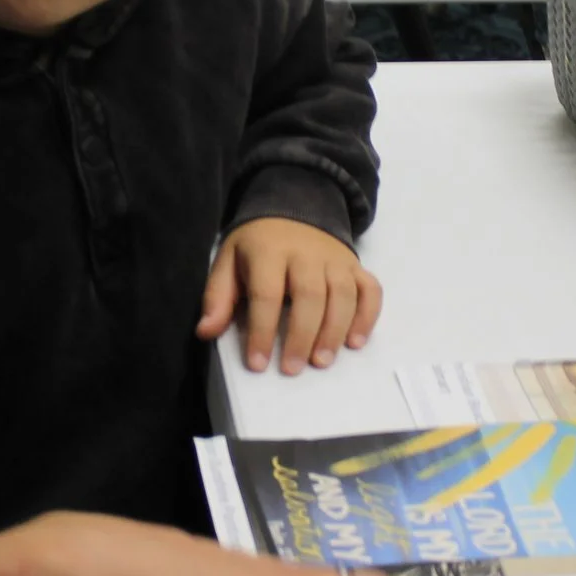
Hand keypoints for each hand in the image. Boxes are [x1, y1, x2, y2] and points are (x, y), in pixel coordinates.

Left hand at [197, 217, 382, 375]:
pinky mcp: (356, 265)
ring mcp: (336, 258)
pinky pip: (370, 290)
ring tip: (322, 361)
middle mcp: (307, 253)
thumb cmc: (257, 245)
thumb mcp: (228, 261)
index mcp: (269, 251)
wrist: (295, 206)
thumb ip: (218, 296)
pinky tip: (355, 342)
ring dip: (335, 331)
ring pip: (342, 295)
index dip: (262, 331)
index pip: (267, 293)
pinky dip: (367, 316)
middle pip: (310, 296)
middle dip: (301, 336)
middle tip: (293, 369)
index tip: (257, 364)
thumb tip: (206, 332)